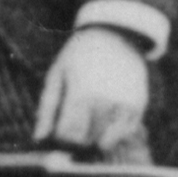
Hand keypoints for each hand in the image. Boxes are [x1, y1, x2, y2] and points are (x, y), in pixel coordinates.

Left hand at [34, 28, 153, 155]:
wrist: (115, 34)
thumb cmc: (78, 56)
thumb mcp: (57, 76)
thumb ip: (47, 109)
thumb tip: (38, 139)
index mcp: (81, 93)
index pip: (68, 136)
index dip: (60, 139)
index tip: (59, 132)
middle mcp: (105, 100)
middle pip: (87, 141)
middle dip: (77, 141)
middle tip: (75, 129)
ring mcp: (124, 103)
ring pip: (107, 142)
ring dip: (96, 138)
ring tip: (90, 122)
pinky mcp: (139, 105)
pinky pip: (125, 134)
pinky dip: (115, 134)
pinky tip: (107, 119)